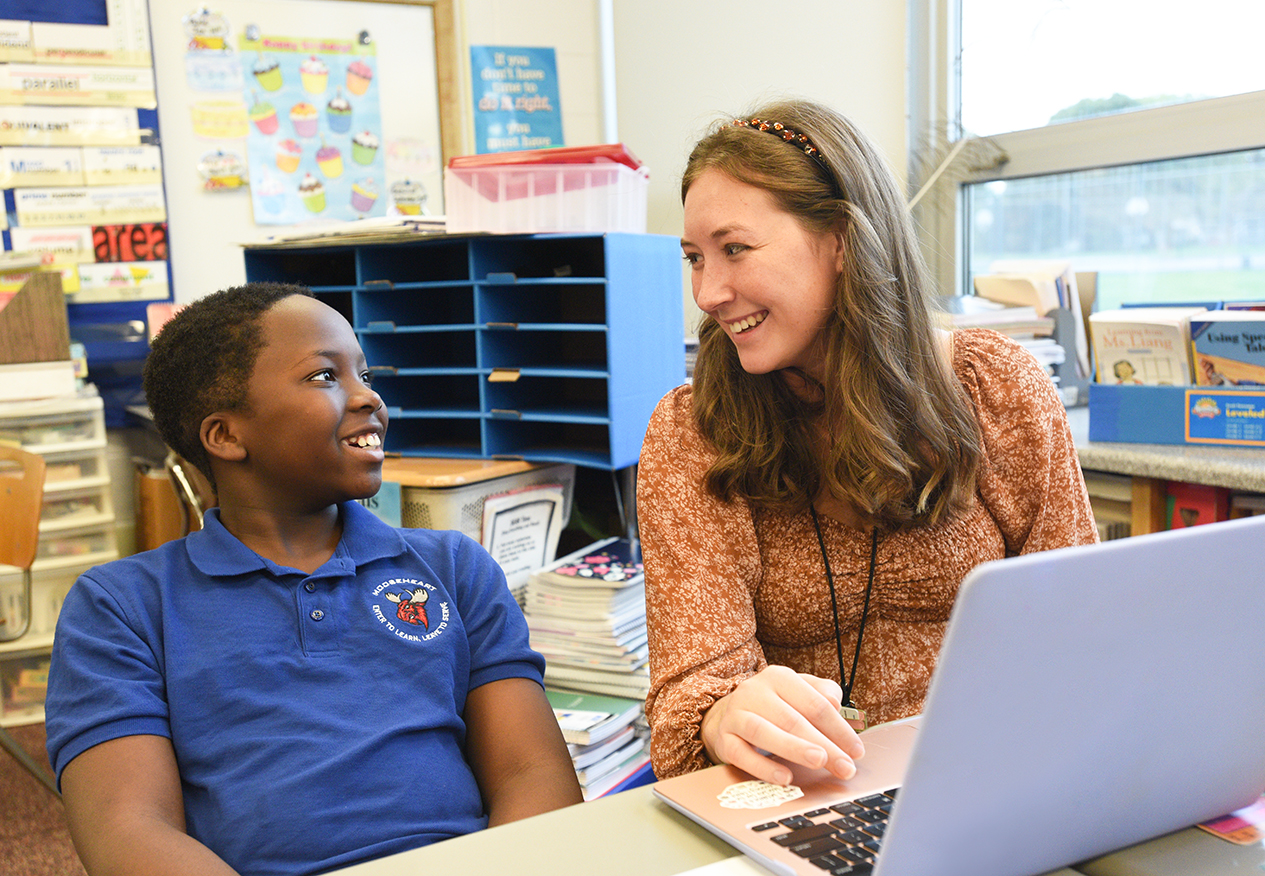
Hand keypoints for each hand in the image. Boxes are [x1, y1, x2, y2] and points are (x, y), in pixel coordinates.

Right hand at [700, 665, 865, 785]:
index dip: (839, 728)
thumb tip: (836, 704)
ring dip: (794, 748)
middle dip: (824, 745)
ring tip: (818, 762)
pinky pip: (741, 754)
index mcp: (779, 677)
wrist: (728, 715)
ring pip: (764, 732)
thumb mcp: (798, 693)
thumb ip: (821, 694)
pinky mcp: (724, 739)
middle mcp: (754, 692)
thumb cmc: (773, 707)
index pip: (815, 703)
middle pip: (793, 720)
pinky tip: (784, 777)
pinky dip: (763, 767)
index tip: (856, 751)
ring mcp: (736, 715)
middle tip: (845, 766)